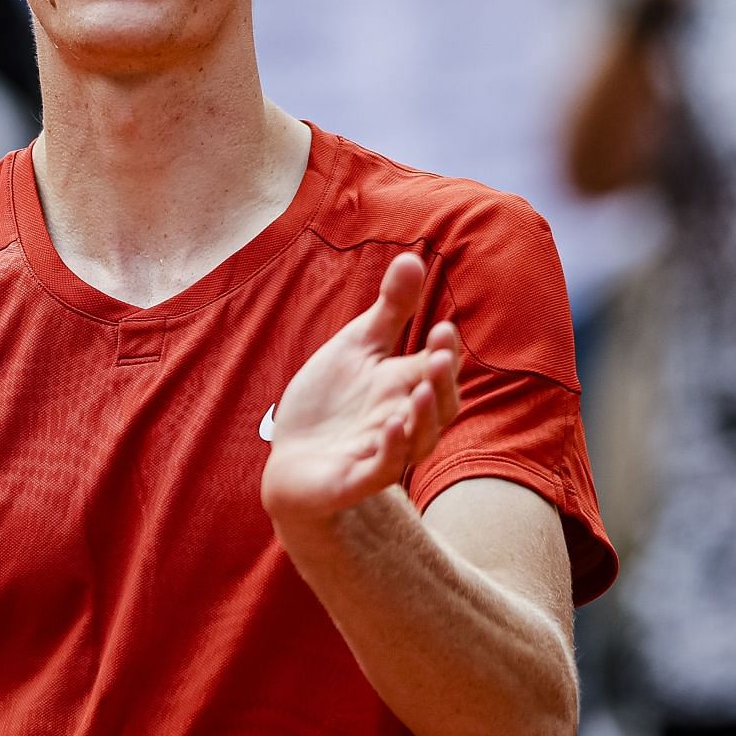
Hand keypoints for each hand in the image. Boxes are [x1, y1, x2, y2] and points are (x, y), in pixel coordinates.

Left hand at [261, 252, 460, 527]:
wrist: (292, 459)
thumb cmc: (331, 402)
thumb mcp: (358, 348)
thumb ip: (390, 310)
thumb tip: (413, 256)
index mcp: (405, 388)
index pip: (436, 371)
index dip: (444, 352)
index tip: (443, 326)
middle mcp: (402, 421)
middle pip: (439, 407)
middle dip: (442, 381)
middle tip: (438, 354)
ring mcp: (380, 452)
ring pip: (419, 441)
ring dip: (425, 417)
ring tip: (423, 388)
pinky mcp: (355, 480)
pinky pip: (383, 470)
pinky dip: (391, 449)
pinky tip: (389, 424)